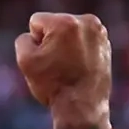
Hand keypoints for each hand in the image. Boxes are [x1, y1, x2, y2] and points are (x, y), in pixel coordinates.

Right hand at [15, 12, 111, 128]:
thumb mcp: (25, 61)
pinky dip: (79, 51)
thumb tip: (34, 36)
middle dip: (52, 41)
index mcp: (65, 22)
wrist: (82, 107)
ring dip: (65, 45)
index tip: (46, 60)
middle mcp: (86, 21)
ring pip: (69, 32)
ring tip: (69, 67)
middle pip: (55, 24)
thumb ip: (23, 39)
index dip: (35, 43)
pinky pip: (82, 41)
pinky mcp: (105, 44)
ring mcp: (99, 32)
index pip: (37, 22)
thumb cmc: (53, 84)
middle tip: (58, 66)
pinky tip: (79, 67)